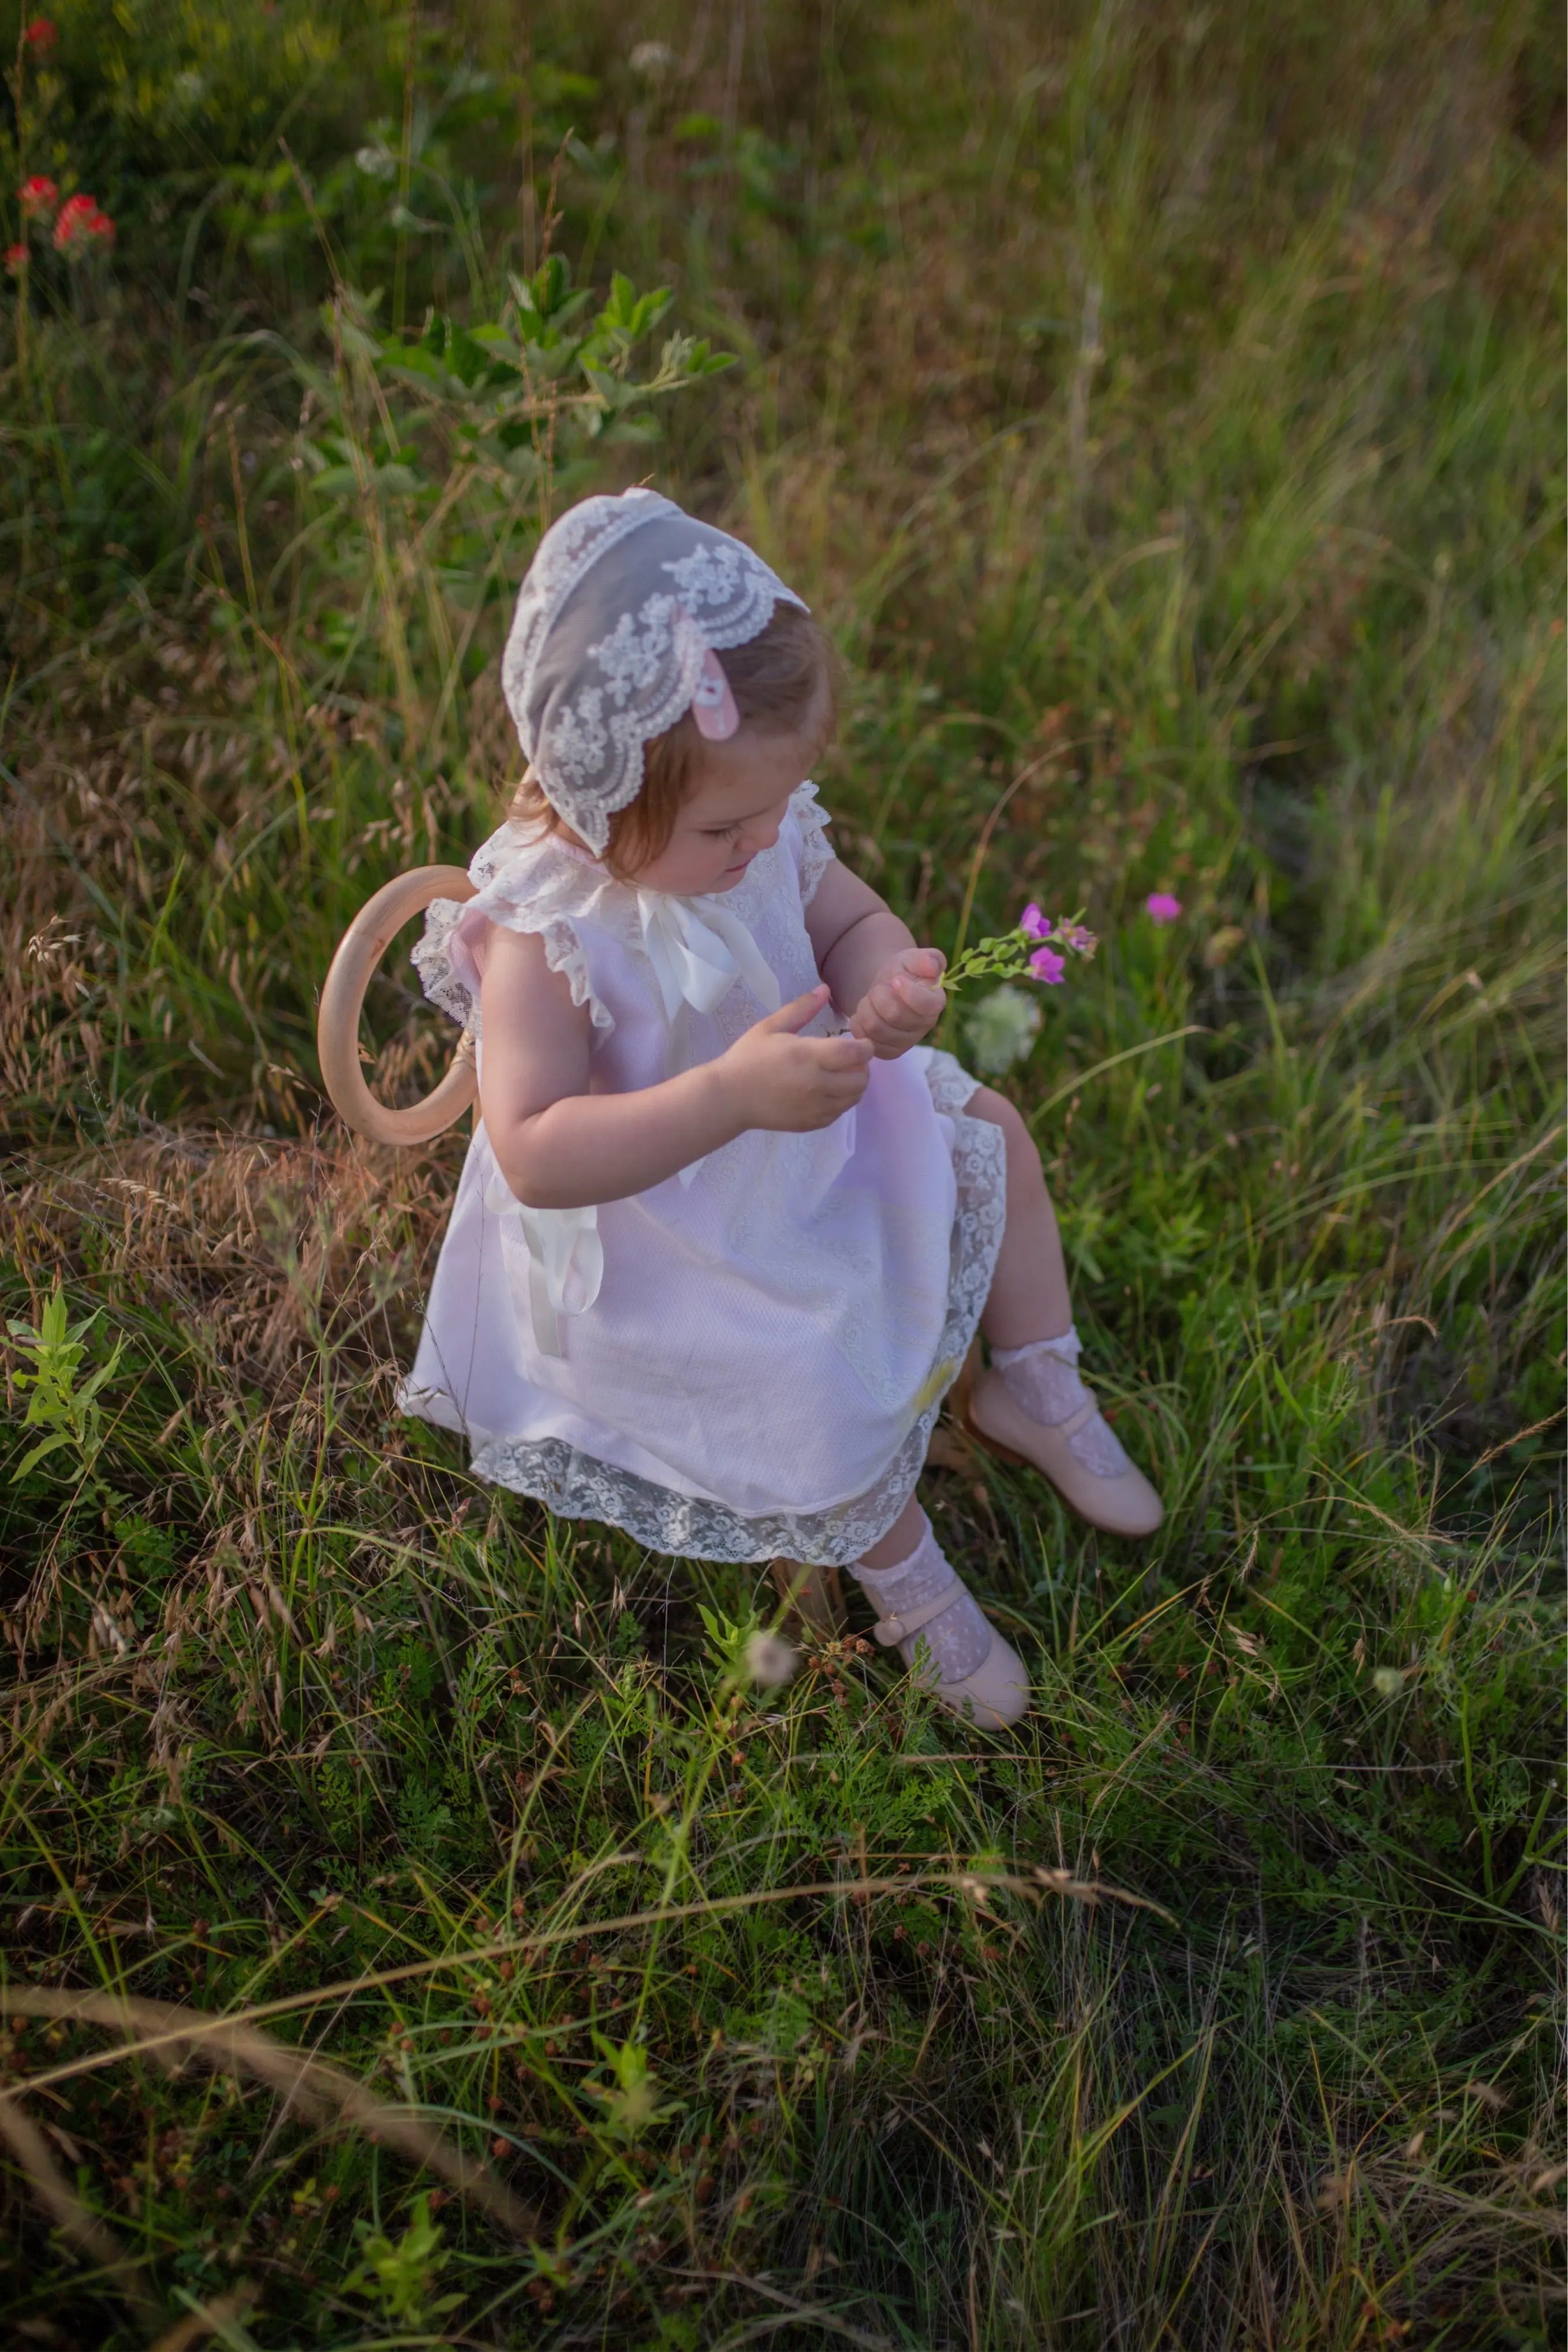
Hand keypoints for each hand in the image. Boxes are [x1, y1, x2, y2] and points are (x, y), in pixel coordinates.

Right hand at [715, 984, 873, 1132]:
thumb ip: (801, 1008)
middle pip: (862, 1078)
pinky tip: (826, 1091)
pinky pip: (840, 1112)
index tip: (859, 1042)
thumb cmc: (748, 1058)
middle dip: (862, 1066)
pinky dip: (841, 1101)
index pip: (856, 1053)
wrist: (730, 1098)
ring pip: (855, 1098)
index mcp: (809, 1056)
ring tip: (839, 1075)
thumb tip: (825, 989)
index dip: (865, 1046)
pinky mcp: (812, 1123)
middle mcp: (818, 1084)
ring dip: (854, 1084)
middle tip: (849, 1059)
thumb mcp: (771, 1026)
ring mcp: (816, 1107)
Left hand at [848, 947, 945, 1057]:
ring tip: (871, 999)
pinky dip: (859, 1023)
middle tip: (879, 987)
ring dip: (866, 1008)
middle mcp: (925, 1025)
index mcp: (935, 1002)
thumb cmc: (903, 971)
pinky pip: (867, 1040)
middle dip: (879, 995)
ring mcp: (907, 1041)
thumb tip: (933, 967)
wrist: (887, 987)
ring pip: (877, 1028)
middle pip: (895, 1015)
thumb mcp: (912, 958)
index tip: (895, 980)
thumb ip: (926, 958)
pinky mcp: (889, 1051)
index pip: (926, 1005)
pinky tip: (866, 1013)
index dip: (907, 992)